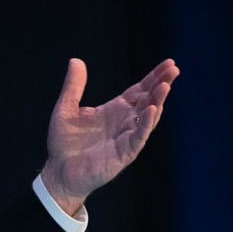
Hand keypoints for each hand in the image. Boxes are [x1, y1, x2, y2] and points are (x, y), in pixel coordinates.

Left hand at [41, 58, 179, 214]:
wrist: (59, 171)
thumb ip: (73, 86)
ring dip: (157, 101)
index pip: (139, 90)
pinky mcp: (124, 153)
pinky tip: (151, 109)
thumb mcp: (66, 108)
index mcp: (115, 109)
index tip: (168, 63)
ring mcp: (126, 137)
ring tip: (165, 86)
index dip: (153, 77)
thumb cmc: (64, 143)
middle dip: (161, 84)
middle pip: (149, 99)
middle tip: (174, 69)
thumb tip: (75, 60)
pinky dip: (145, 123)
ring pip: (148, 117)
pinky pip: (138, 136)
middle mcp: (124, 122)